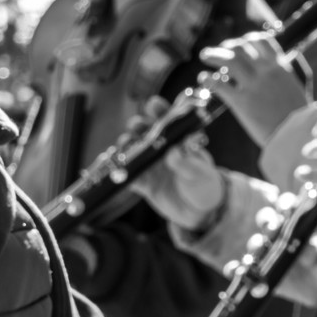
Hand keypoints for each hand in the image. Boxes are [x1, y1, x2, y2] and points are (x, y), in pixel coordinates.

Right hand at [127, 99, 226, 230]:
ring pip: (133, 150)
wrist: (200, 211)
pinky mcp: (143, 181)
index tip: (154, 104)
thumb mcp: (200, 173)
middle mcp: (162, 149)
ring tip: (124, 143)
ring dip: (126, 145)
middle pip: (146, 132)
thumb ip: (186, 163)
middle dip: (138, 126)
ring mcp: (151, 164)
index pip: (170, 121)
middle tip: (136, 126)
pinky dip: (118, 170)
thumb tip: (173, 152)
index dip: (161, 111)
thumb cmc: (206, 185)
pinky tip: (110, 165)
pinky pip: (127, 175)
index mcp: (180, 141)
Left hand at [200, 32, 309, 146]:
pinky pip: (218, 84)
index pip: (262, 41)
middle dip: (227, 46)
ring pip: (227, 60)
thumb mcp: (296, 88)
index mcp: (280, 67)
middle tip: (219, 51)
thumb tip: (284, 65)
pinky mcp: (240, 102)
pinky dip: (208, 79)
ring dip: (213, 55)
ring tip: (204, 56)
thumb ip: (284, 76)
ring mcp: (253, 86)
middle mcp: (266, 72)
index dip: (248, 39)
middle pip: (240, 47)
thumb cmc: (299, 117)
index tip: (241, 45)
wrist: (296, 136)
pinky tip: (204, 79)